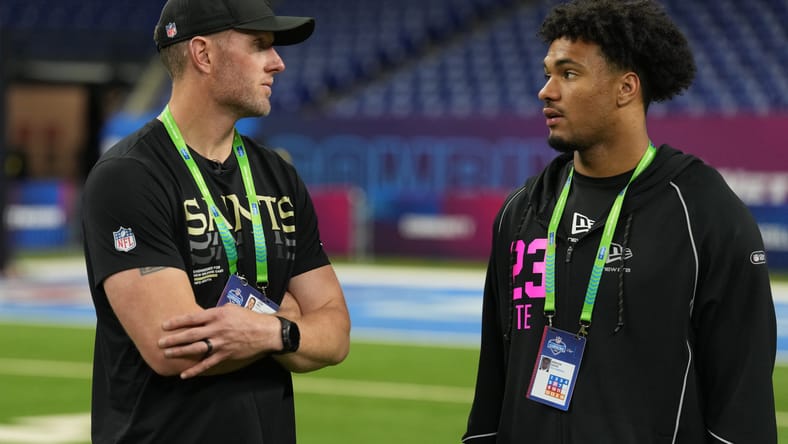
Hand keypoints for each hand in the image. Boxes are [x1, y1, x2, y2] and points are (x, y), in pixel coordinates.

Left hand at [157, 304, 281, 378]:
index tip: (164, 325)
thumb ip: (215, 311)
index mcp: (217, 315)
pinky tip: (184, 374)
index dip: (177, 322)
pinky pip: (207, 364)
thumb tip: (202, 314)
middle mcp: (217, 329)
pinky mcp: (225, 355)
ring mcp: (220, 343)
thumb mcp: (231, 308)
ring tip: (167, 354)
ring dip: (180, 352)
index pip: (192, 318)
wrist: (265, 332)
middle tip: (160, 342)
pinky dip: (195, 370)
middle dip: (173, 339)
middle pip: (190, 335)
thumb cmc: (249, 318)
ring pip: (196, 349)